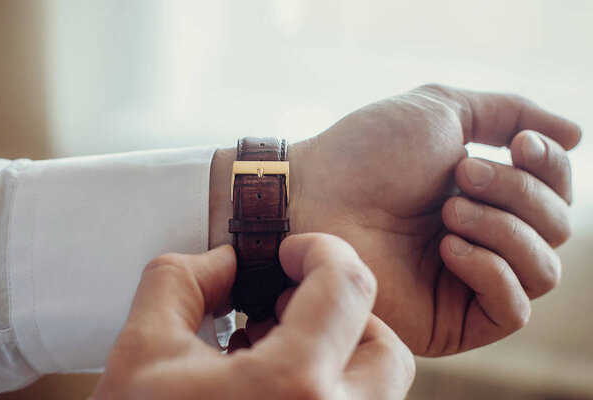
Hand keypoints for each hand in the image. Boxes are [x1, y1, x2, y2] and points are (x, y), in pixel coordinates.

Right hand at [91, 234, 414, 399]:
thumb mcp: (142, 352)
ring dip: (334, 354)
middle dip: (339, 313)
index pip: (347, 286)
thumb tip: (229, 263)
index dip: (321, 250)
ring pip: (376, 390)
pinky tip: (270, 391)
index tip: (290, 253)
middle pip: (384, 347)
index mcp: (294, 389)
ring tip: (270, 355)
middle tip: (284, 309)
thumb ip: (184, 280)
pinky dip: (325, 391)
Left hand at [209, 84, 580, 355]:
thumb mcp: (444, 112)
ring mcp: (467, 281)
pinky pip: (513, 309)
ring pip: (544, 269)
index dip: (551, 169)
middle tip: (459, 177)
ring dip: (504, 229)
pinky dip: (492, 270)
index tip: (518, 145)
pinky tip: (448, 248)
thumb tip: (575, 135)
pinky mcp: (452, 321)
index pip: (555, 194)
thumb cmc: (368, 153)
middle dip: (517, 194)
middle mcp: (482, 238)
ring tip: (448, 211)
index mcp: (483, 195)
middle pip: (557, 230)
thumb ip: (510, 114)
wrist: (312, 197)